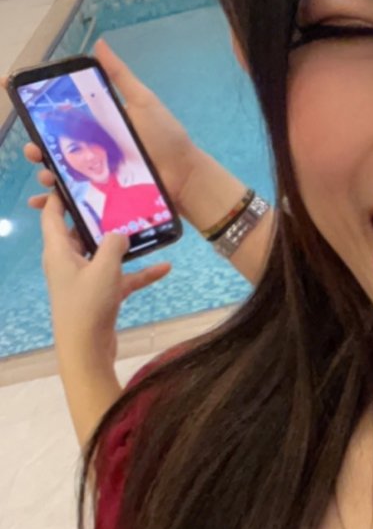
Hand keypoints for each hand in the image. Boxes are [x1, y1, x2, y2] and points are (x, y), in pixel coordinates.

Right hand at [12, 38, 200, 213]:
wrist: (185, 175)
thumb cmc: (165, 136)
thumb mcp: (142, 101)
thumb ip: (120, 76)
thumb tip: (98, 44)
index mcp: (99, 124)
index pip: (63, 115)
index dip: (38, 108)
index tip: (13, 93)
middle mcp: (93, 148)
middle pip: (56, 146)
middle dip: (38, 146)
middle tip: (33, 148)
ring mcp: (96, 173)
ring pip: (61, 172)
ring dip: (46, 173)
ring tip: (45, 174)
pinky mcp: (101, 195)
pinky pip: (74, 198)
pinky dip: (55, 201)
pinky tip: (42, 201)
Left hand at [37, 181, 169, 370]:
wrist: (87, 351)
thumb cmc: (88, 304)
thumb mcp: (104, 268)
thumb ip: (114, 244)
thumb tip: (120, 233)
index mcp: (58, 251)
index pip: (51, 215)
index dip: (59, 195)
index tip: (76, 177)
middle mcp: (68, 262)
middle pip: (80, 232)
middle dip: (98, 216)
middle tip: (118, 195)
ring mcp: (85, 280)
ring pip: (103, 254)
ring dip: (123, 245)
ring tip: (143, 225)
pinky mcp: (100, 296)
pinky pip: (121, 278)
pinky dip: (139, 273)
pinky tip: (164, 267)